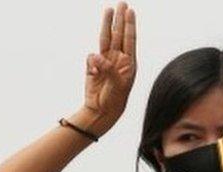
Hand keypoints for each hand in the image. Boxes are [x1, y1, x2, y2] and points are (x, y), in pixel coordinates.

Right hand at [74, 3, 136, 135]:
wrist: (102, 111)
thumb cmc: (115, 100)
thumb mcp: (117, 86)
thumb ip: (109, 69)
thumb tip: (98, 56)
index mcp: (129, 63)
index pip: (129, 39)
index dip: (129, 24)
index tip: (130, 11)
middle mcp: (118, 59)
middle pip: (118, 34)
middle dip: (120, 18)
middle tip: (122, 3)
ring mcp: (106, 61)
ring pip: (105, 38)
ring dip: (107, 24)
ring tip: (108, 9)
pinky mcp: (94, 66)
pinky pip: (91, 57)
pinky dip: (92, 63)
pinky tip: (95, 72)